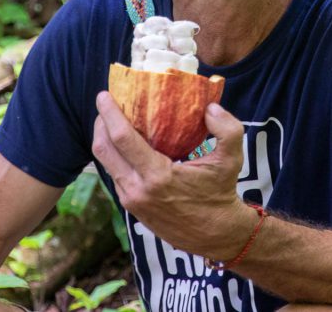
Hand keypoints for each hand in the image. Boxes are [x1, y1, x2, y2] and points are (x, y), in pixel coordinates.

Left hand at [91, 92, 251, 258]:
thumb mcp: (231, 160)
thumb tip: (210, 107)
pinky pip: (114, 175)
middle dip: (100, 123)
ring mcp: (132, 200)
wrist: (217, 236)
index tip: (103, 95)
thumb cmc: (222, 194)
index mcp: (158, 176)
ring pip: (105, 163)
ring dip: (104, 139)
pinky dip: (114, 156)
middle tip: (106, 104)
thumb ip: (227, 129)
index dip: (109, 114)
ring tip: (113, 121)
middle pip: (103, 149)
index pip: (121, 139)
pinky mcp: (131, 207)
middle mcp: (138, 189)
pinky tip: (124, 144)